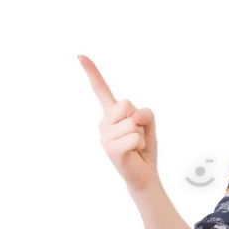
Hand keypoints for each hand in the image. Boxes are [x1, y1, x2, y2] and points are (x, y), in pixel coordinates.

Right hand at [78, 54, 158, 191]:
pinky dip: (140, 144)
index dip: (92, 72)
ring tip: (135, 145)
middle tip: (136, 135)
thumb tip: (135, 117)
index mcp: (111, 114)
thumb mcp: (148, 124)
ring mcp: (105, 136)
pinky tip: (133, 152)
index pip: (101, 90)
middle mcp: (104, 123)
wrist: (143, 172)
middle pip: (127, 104)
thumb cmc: (143, 147)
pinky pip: (135, 137)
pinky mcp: (111, 149)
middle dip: (139, 119)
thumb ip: (145, 114)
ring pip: (133, 123)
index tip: (80, 56)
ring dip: (141, 134)